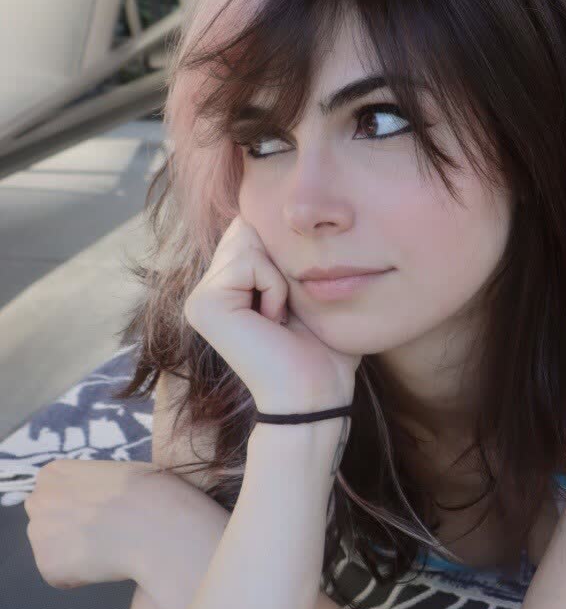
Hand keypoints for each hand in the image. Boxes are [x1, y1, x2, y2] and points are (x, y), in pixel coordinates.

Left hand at [25, 458, 156, 590]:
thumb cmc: (150, 495)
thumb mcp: (116, 473)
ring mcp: (38, 534)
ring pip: (54, 550)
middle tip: (106, 535)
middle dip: (71, 531)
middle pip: (49, 522)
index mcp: (53, 473)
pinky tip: (106, 564)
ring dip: (76, 554)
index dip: (83, 509)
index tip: (104, 514)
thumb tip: (95, 505)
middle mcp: (37, 500)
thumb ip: (93, 487)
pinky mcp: (47, 566)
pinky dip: (81, 576)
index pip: (57, 496)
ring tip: (110, 550)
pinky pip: (62, 576)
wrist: (157, 525)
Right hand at [184, 215, 359, 414]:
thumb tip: (272, 213)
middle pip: (248, 229)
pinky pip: (250, 263)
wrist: (315, 395)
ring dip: (280, 278)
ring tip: (281, 319)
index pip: (254, 228)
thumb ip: (287, 252)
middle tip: (287, 313)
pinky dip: (274, 288)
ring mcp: (200, 297)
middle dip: (280, 263)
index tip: (292, 305)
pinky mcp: (203, 304)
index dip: (286, 254)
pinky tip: (273, 323)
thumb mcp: (305, 290)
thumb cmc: (323, 349)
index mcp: (227, 287)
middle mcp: (206, 290)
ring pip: (249, 242)